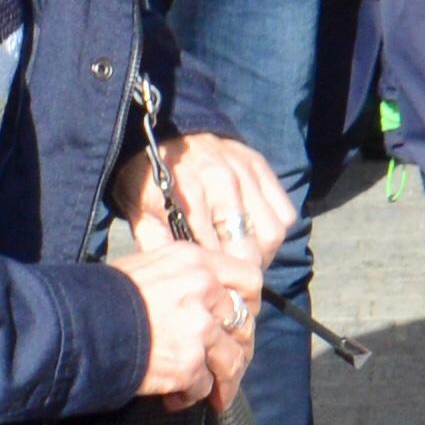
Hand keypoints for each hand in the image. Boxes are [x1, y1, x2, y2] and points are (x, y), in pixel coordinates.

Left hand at [111, 131, 294, 270]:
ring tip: (245, 259)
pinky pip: (284, 211)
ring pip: (274, 231)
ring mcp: (247, 172)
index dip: (218, 278)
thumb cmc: (148, 181)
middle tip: (233, 281)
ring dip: (264, 253)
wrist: (162, 133)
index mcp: (190, 194)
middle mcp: (225, 181)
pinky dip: (274, 228)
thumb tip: (184, 278)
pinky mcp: (261, 166)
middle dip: (244, 271)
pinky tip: (254, 234)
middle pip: (253, 246)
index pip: (217, 252)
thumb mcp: (140, 215)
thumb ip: (158, 246)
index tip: (216, 290)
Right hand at [116, 240, 263, 410]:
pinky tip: (174, 400)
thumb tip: (203, 300)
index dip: (249, 303)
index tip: (240, 320)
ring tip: (214, 395)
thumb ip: (183, 279)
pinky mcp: (189, 363)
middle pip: (244, 323)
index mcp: (196, 261)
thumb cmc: (101, 296)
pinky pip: (203, 386)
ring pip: (231, 360)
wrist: (74, 324)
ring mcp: (200, 327)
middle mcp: (205, 290)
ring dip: (224, 382)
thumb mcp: (148, 268)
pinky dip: (191, 397)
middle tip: (229, 366)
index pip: (250, 278)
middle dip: (239, 348)